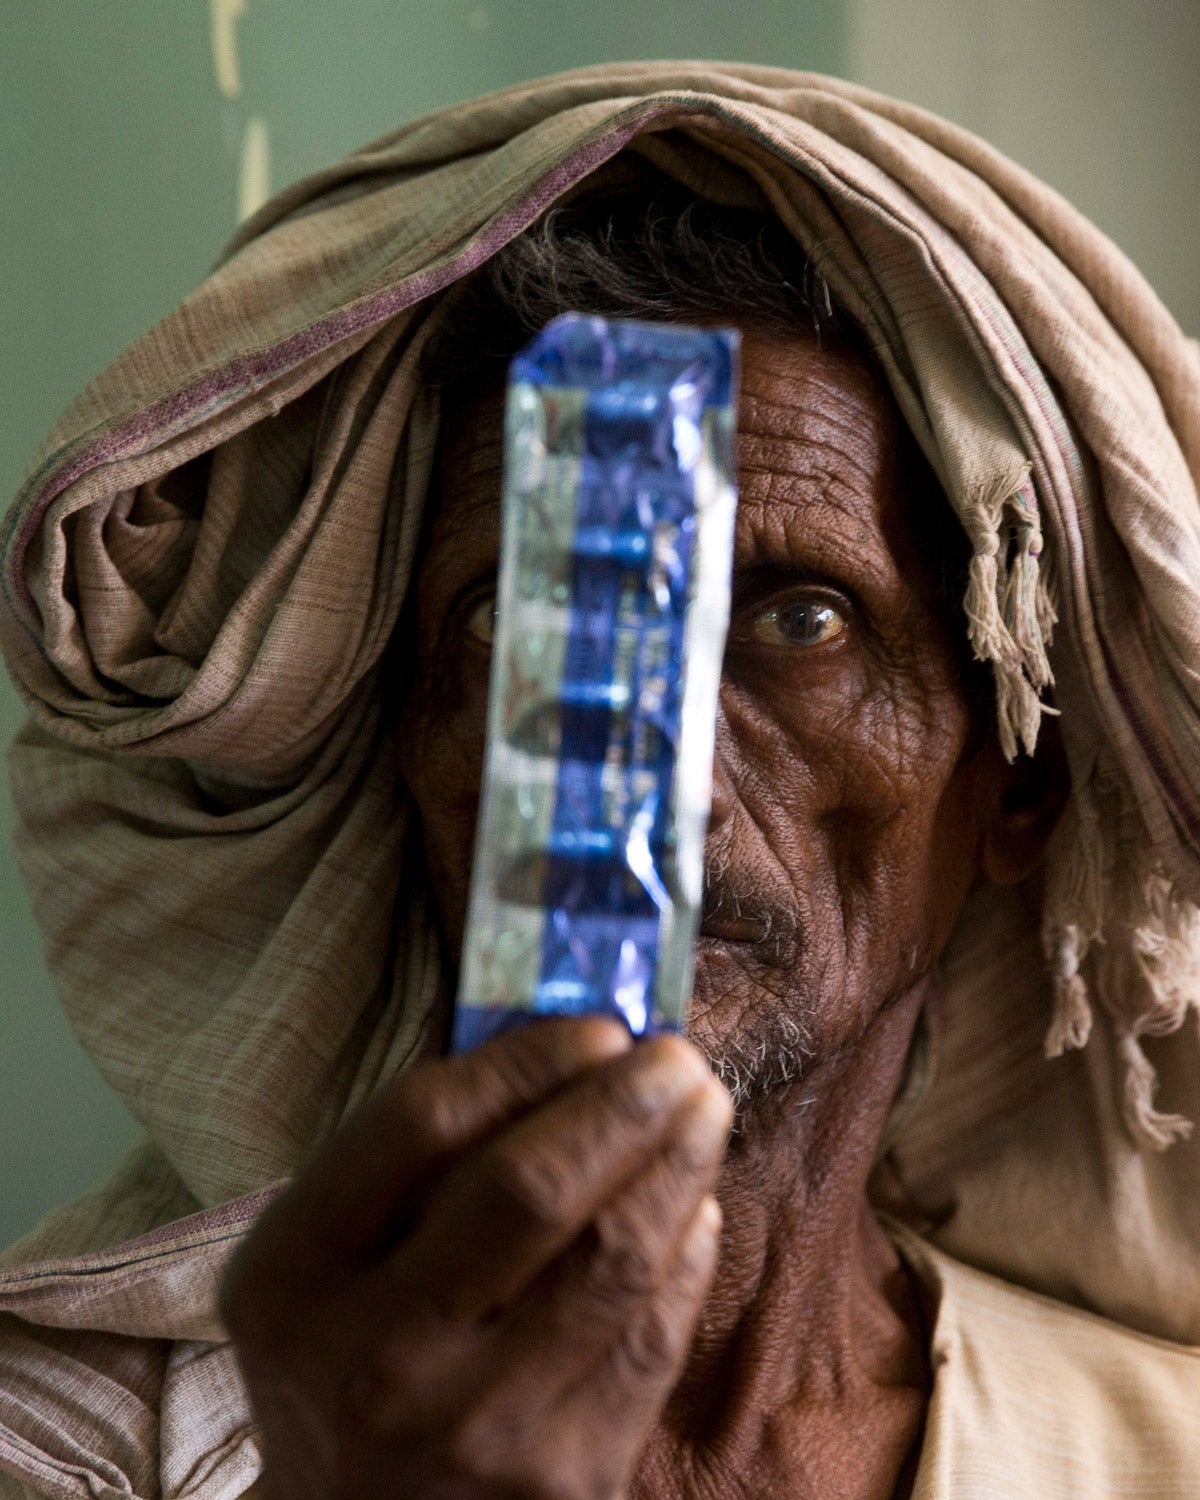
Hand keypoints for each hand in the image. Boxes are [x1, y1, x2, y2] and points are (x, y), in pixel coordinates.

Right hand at [220, 1017, 732, 1499]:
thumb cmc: (344, 1351)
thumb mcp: (320, 1254)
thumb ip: (407, 1157)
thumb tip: (562, 1050)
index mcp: (296, 1275)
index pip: (422, 1125)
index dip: (525, 1058)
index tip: (597, 1027)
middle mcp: (377, 1358)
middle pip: (528, 1190)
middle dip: (621, 1104)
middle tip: (676, 1055)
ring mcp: (476, 1427)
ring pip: (611, 1260)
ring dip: (678, 1162)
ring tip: (703, 1108)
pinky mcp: (564, 1478)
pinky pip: (652, 1338)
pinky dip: (688, 1253)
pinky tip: (697, 1204)